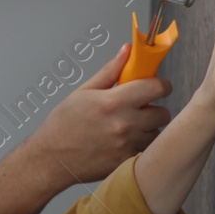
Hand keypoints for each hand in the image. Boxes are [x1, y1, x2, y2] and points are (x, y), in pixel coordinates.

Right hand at [27, 42, 172, 185]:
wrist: (51, 159)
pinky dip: (139, 146)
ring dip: (148, 129)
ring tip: (129, 127)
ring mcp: (126, 146)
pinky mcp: (126, 162)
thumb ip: (110, 71)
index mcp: (113, 102)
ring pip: (156, 134)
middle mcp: (123, 124)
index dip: (162, 85)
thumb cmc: (63, 125)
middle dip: (155, 108)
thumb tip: (127, 51)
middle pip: (163, 113)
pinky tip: (123, 142)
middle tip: (141, 109)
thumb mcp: (84, 92)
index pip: (156, 88)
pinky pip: (146, 151)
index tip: (158, 86)